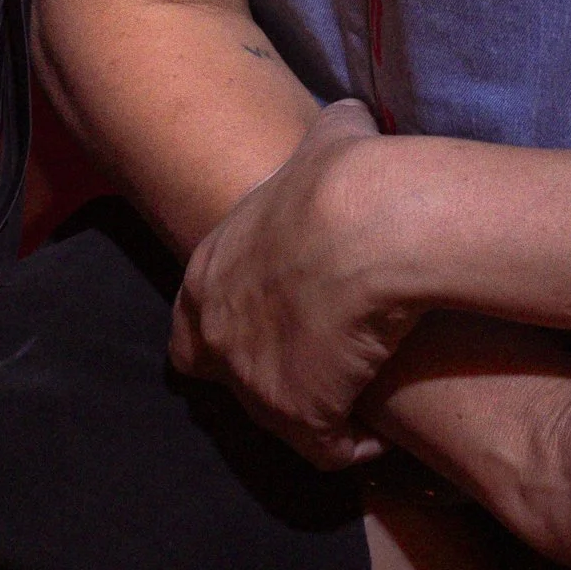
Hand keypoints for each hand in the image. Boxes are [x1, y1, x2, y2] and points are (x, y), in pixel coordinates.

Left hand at [170, 99, 421, 466]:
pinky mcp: (299, 415)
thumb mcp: (327, 139)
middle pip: (228, 379)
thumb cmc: (343, 176)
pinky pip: (326, 449)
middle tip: (320, 366)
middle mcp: (217, 332)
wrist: (366, 225)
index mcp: (208, 272)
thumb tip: (351, 120)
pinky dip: (353, 445)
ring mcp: (253, 381)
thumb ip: (327, 137)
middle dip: (271, 376)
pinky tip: (381, 429)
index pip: (190, 328)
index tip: (275, 328)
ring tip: (357, 397)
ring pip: (278, 419)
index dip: (227, 333)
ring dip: (317, 410)